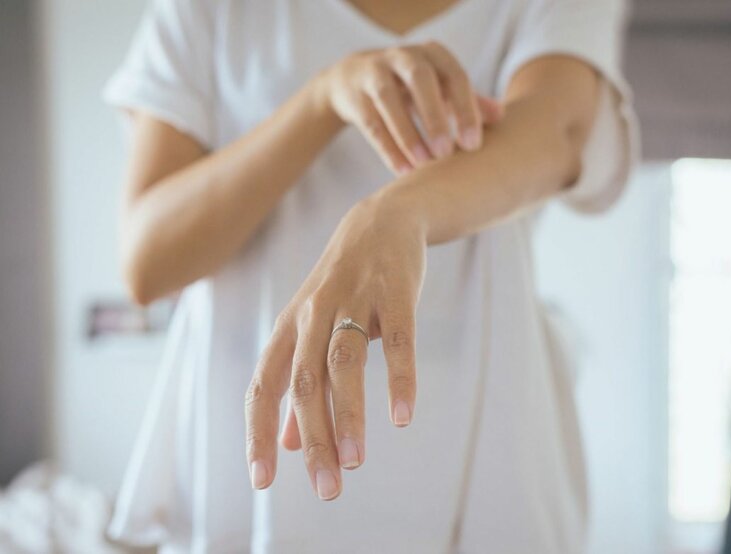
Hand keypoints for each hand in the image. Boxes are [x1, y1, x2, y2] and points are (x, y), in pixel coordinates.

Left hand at [245, 190, 425, 499]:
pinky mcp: (392, 294)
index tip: (262, 481)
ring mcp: (352, 301)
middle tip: (327, 489)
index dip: (258, 433)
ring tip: (355, 462)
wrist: (379, 222)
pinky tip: (401, 416)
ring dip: (348, 415)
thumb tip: (286, 443)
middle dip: (312, 440)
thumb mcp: (309, 329)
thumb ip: (296, 385)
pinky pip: (396, 341)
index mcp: (288, 329)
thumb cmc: (341, 286)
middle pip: (303, 383)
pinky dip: (399, 378)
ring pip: (343, 364)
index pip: (263, 386)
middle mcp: (311, 315)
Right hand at [316, 41, 501, 174]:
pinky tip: (402, 171)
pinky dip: (387, 148)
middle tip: (446, 154)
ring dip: (407, 134)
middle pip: (420, 79)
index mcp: (432, 54)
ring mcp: (374, 72)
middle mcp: (403, 57)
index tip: (473, 145)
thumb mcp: (439, 89)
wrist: (354, 78)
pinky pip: (371, 122)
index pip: (454, 76)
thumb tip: (502, 118)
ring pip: (388, 100)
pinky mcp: (354, 94)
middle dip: (434, 116)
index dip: (466, 109)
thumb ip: (468, 101)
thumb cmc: (410, 88)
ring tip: (422, 166)